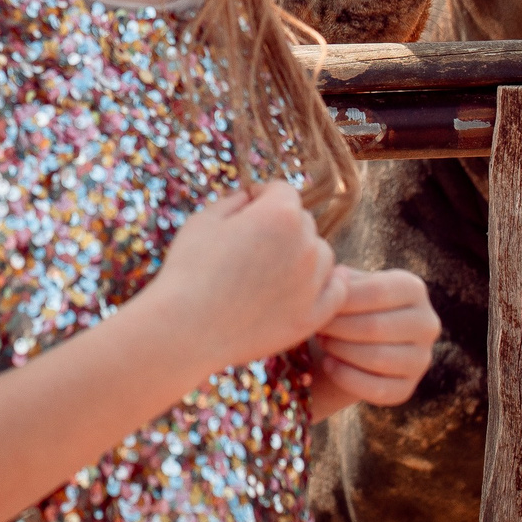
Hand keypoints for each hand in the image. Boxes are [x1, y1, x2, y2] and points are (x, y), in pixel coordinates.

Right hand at [142, 183, 349, 375]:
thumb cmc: (189, 270)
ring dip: (302, 256)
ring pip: (321, 255)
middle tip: (251, 248)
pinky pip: (335, 291)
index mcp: (280, 214)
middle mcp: (305, 245)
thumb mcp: (205, 219)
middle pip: (303, 223)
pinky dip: (323, 286)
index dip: (262, 198)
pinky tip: (303, 287)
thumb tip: (254, 197)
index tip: (246, 214)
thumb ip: (237, 200)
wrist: (186, 330)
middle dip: (281, 228)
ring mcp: (313, 283)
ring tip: (268, 273)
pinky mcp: (313, 316)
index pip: (283, 191)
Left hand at [310, 268, 438, 408]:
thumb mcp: (346, 286)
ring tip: (322, 341)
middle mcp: (427, 324)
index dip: (343, 298)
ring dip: (341, 350)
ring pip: (378, 358)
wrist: (350, 345)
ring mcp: (421, 359)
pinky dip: (347, 377)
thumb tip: (338, 278)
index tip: (318, 302)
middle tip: (316, 325)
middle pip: (376, 326)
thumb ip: (341, 280)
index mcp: (414, 289)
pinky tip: (328, 364)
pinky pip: (377, 389)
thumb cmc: (346, 306)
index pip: (378, 291)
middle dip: (338, 327)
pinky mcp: (407, 389)